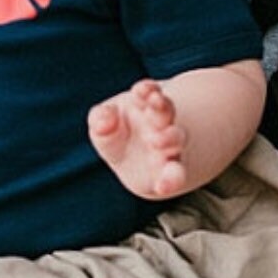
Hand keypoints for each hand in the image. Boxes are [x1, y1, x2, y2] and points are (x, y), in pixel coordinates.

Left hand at [88, 78, 187, 198]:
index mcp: (145, 105)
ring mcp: (169, 147)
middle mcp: (162, 122)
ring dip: (169, 137)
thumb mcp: (105, 124)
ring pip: (177, 137)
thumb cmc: (117, 134)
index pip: (149, 92)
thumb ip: (101, 120)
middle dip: (162, 106)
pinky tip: (162, 187)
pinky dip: (171, 180)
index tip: (142, 90)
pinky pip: (176, 175)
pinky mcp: (172, 171)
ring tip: (155, 141)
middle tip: (155, 101)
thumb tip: (101, 124)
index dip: (147, 89)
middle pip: (167, 110)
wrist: (135, 163)